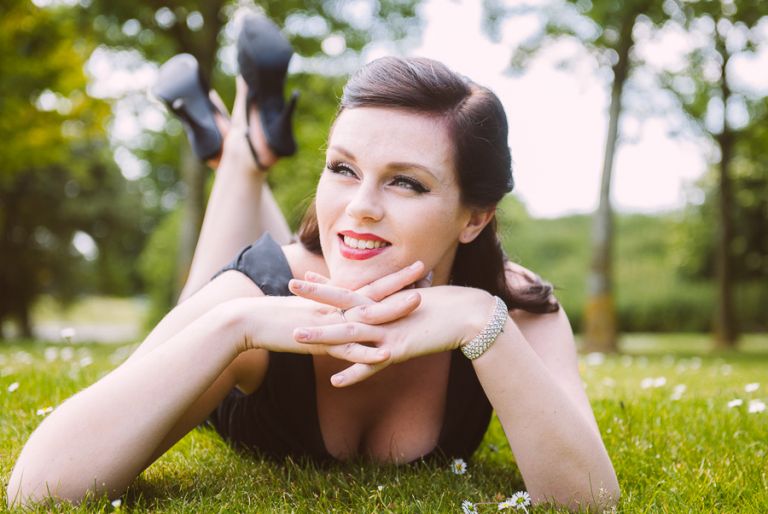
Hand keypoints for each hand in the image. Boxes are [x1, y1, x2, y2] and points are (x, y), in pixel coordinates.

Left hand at [291, 284, 495, 386]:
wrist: (470, 313)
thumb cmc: (447, 306)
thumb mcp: (417, 302)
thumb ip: (398, 303)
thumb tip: (389, 302)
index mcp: (386, 301)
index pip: (350, 291)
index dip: (326, 286)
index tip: (305, 276)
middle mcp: (383, 313)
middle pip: (343, 304)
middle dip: (315, 296)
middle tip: (290, 286)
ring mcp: (389, 331)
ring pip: (349, 333)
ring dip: (322, 335)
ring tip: (296, 334)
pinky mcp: (400, 348)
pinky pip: (372, 364)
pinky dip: (354, 374)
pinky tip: (335, 381)